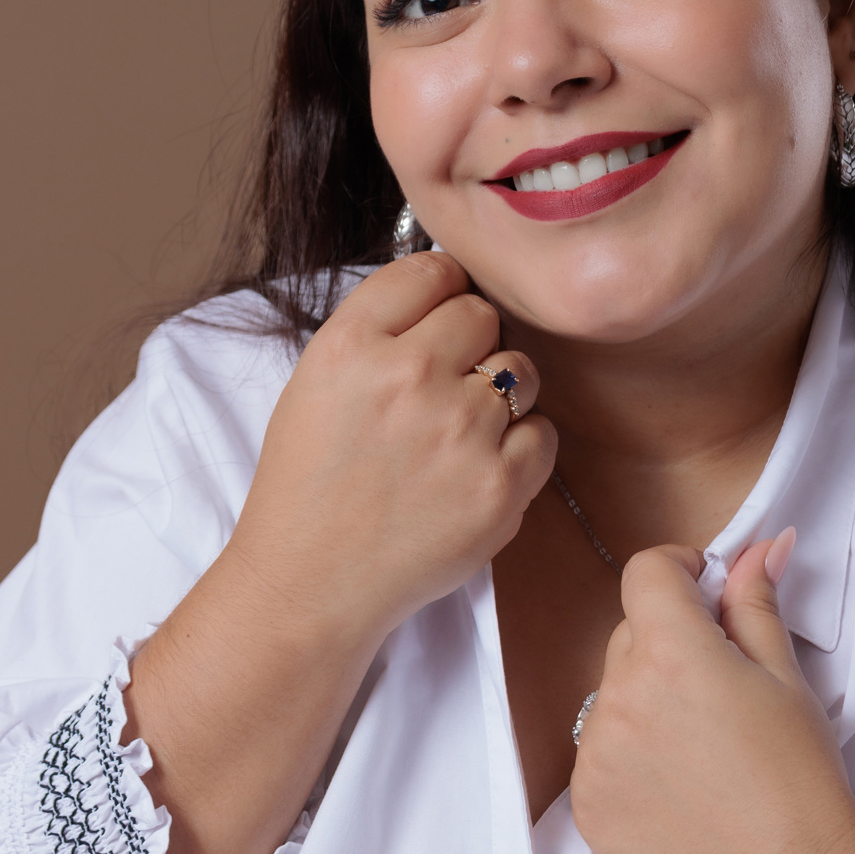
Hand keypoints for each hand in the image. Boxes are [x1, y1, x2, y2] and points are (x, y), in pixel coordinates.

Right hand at [217, 250, 556, 661]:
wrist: (311, 583)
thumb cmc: (311, 484)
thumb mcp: (316, 383)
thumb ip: (380, 330)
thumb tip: (451, 288)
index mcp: (351, 345)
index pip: (432, 270)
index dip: (441, 292)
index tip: (438, 319)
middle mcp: (407, 376)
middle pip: (481, 314)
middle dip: (470, 344)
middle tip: (444, 387)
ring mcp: (459, 431)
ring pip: (520, 370)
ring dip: (501, 394)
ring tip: (461, 433)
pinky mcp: (499, 486)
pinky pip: (543, 433)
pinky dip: (522, 448)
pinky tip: (481, 468)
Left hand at [570, 535, 854, 853]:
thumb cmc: (801, 775)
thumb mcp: (787, 677)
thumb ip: (756, 602)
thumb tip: (759, 543)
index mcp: (672, 652)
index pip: (645, 573)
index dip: (676, 572)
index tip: (704, 593)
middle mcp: (619, 697)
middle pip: (629, 637)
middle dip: (668, 644)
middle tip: (720, 690)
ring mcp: (594, 756)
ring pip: (610, 697)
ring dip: (644, 703)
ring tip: (701, 750)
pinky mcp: (586, 808)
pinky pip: (597, 757)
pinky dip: (628, 761)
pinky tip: (678, 790)